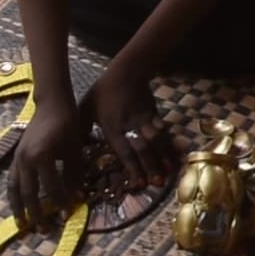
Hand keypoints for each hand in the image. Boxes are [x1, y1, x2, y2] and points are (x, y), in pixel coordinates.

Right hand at [9, 97, 84, 231]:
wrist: (52, 105)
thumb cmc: (67, 125)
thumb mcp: (75, 150)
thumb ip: (74, 175)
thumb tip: (77, 198)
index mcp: (41, 157)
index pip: (52, 188)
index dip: (60, 203)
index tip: (68, 215)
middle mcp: (25, 160)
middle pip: (29, 194)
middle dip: (36, 214)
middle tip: (44, 231)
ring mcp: (17, 158)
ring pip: (14, 189)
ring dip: (18, 209)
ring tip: (22, 225)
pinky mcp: (15, 157)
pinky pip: (12, 181)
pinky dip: (15, 195)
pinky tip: (18, 205)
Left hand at [85, 64, 167, 186]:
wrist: (126, 72)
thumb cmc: (103, 91)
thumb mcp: (86, 108)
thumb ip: (83, 128)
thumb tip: (78, 146)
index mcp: (113, 129)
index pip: (124, 151)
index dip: (132, 168)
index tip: (138, 183)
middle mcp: (131, 127)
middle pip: (143, 150)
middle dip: (151, 167)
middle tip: (158, 183)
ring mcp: (145, 121)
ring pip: (156, 142)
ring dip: (163, 157)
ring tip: (170, 171)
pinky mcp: (154, 115)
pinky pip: (163, 131)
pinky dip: (170, 142)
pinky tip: (177, 152)